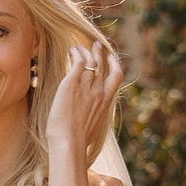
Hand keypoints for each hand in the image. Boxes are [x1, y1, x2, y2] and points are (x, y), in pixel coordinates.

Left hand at [46, 40, 122, 160]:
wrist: (69, 142)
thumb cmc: (78, 141)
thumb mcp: (93, 127)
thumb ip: (94, 116)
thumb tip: (88, 119)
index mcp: (106, 102)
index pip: (116, 77)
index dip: (114, 64)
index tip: (111, 57)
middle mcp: (99, 91)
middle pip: (102, 65)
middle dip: (100, 52)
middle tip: (96, 44)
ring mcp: (86, 87)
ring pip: (90, 61)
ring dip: (85, 51)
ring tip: (78, 46)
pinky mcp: (71, 84)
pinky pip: (78, 62)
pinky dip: (76, 53)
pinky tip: (71, 51)